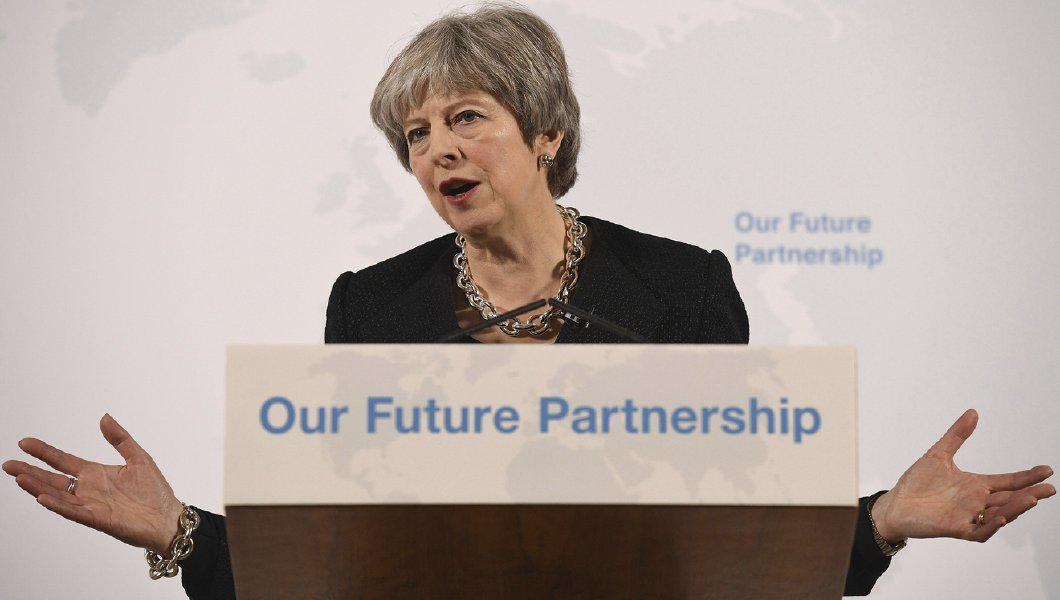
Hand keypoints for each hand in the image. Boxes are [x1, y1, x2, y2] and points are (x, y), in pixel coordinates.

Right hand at [2, 414, 184, 555]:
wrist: (169, 518)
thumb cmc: (156, 492)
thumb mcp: (139, 457)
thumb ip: (120, 438)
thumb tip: (104, 417)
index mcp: (96, 474)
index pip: (64, 461)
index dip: (45, 452)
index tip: (25, 443)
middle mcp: (89, 489)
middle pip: (53, 479)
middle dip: (30, 471)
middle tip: (9, 464)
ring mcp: (91, 505)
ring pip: (58, 495)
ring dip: (38, 487)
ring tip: (20, 477)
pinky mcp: (98, 519)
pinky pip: (73, 511)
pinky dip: (58, 505)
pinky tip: (42, 497)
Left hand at [871, 409, 1054, 542]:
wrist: (894, 504)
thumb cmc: (916, 483)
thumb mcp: (938, 454)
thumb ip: (957, 435)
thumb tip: (973, 412)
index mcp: (975, 485)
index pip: (1008, 481)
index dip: (1027, 477)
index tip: (1046, 470)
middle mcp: (975, 502)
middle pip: (1009, 499)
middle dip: (1030, 494)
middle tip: (1049, 488)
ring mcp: (967, 516)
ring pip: (999, 515)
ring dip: (1015, 509)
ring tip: (1031, 499)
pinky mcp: (955, 528)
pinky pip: (979, 531)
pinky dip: (990, 526)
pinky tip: (999, 517)